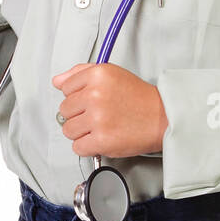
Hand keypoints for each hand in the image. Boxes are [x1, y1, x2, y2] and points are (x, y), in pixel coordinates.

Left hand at [51, 63, 167, 158]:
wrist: (162, 118)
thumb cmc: (138, 97)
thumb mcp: (111, 74)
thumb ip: (80, 73)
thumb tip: (57, 81)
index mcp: (97, 75)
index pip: (65, 88)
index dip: (78, 96)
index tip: (91, 100)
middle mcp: (95, 95)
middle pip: (65, 110)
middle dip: (79, 114)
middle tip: (98, 114)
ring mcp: (98, 119)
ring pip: (68, 130)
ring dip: (82, 132)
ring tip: (100, 127)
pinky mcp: (102, 141)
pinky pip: (77, 148)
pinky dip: (87, 147)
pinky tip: (101, 138)